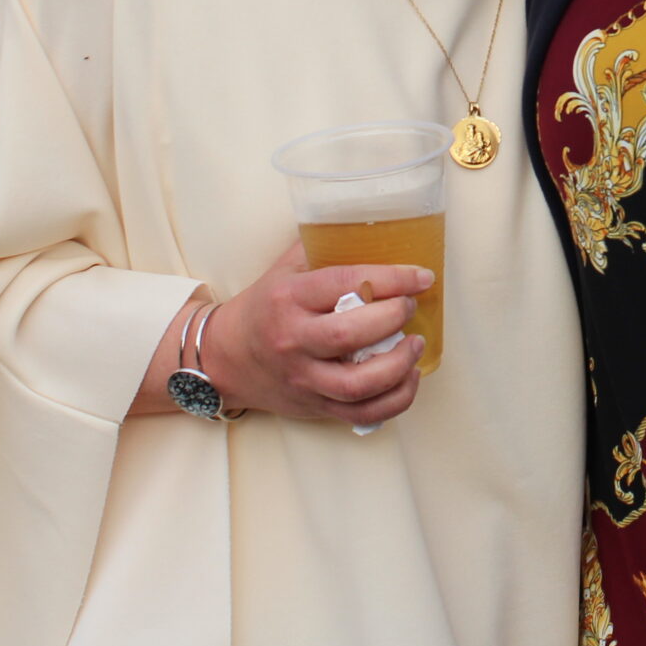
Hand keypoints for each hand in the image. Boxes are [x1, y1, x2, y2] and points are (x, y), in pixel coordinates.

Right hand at [207, 244, 432, 426]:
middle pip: (350, 335)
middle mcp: (293, 340)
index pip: (345, 284)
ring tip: (415, 345)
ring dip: (399, 365)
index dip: (390, 278)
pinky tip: (407, 378)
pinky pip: (361, 414)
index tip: (421, 277)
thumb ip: (322, 250)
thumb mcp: (284, 271)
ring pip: (358, 384)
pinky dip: (395, 401)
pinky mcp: (314, 406)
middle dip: (393, 318)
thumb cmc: (262, 308)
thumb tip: (372, 231)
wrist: (225, 359)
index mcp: (288, 299)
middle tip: (410, 307)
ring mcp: (303, 378)